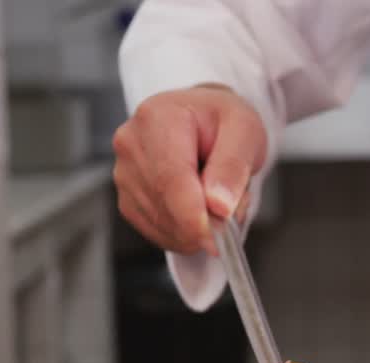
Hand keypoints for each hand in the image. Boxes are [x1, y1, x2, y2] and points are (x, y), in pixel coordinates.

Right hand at [112, 84, 266, 255]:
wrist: (204, 119)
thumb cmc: (222, 121)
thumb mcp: (244, 131)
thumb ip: (233, 167)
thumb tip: (218, 205)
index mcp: (157, 118)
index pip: (170, 179)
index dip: (193, 217)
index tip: (218, 238)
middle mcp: (131, 144)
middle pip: (164, 205)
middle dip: (202, 223)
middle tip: (234, 208)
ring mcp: (124, 174)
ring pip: (161, 223)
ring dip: (196, 228)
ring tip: (216, 198)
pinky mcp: (127, 199)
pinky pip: (156, 232)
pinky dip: (183, 234)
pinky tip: (198, 210)